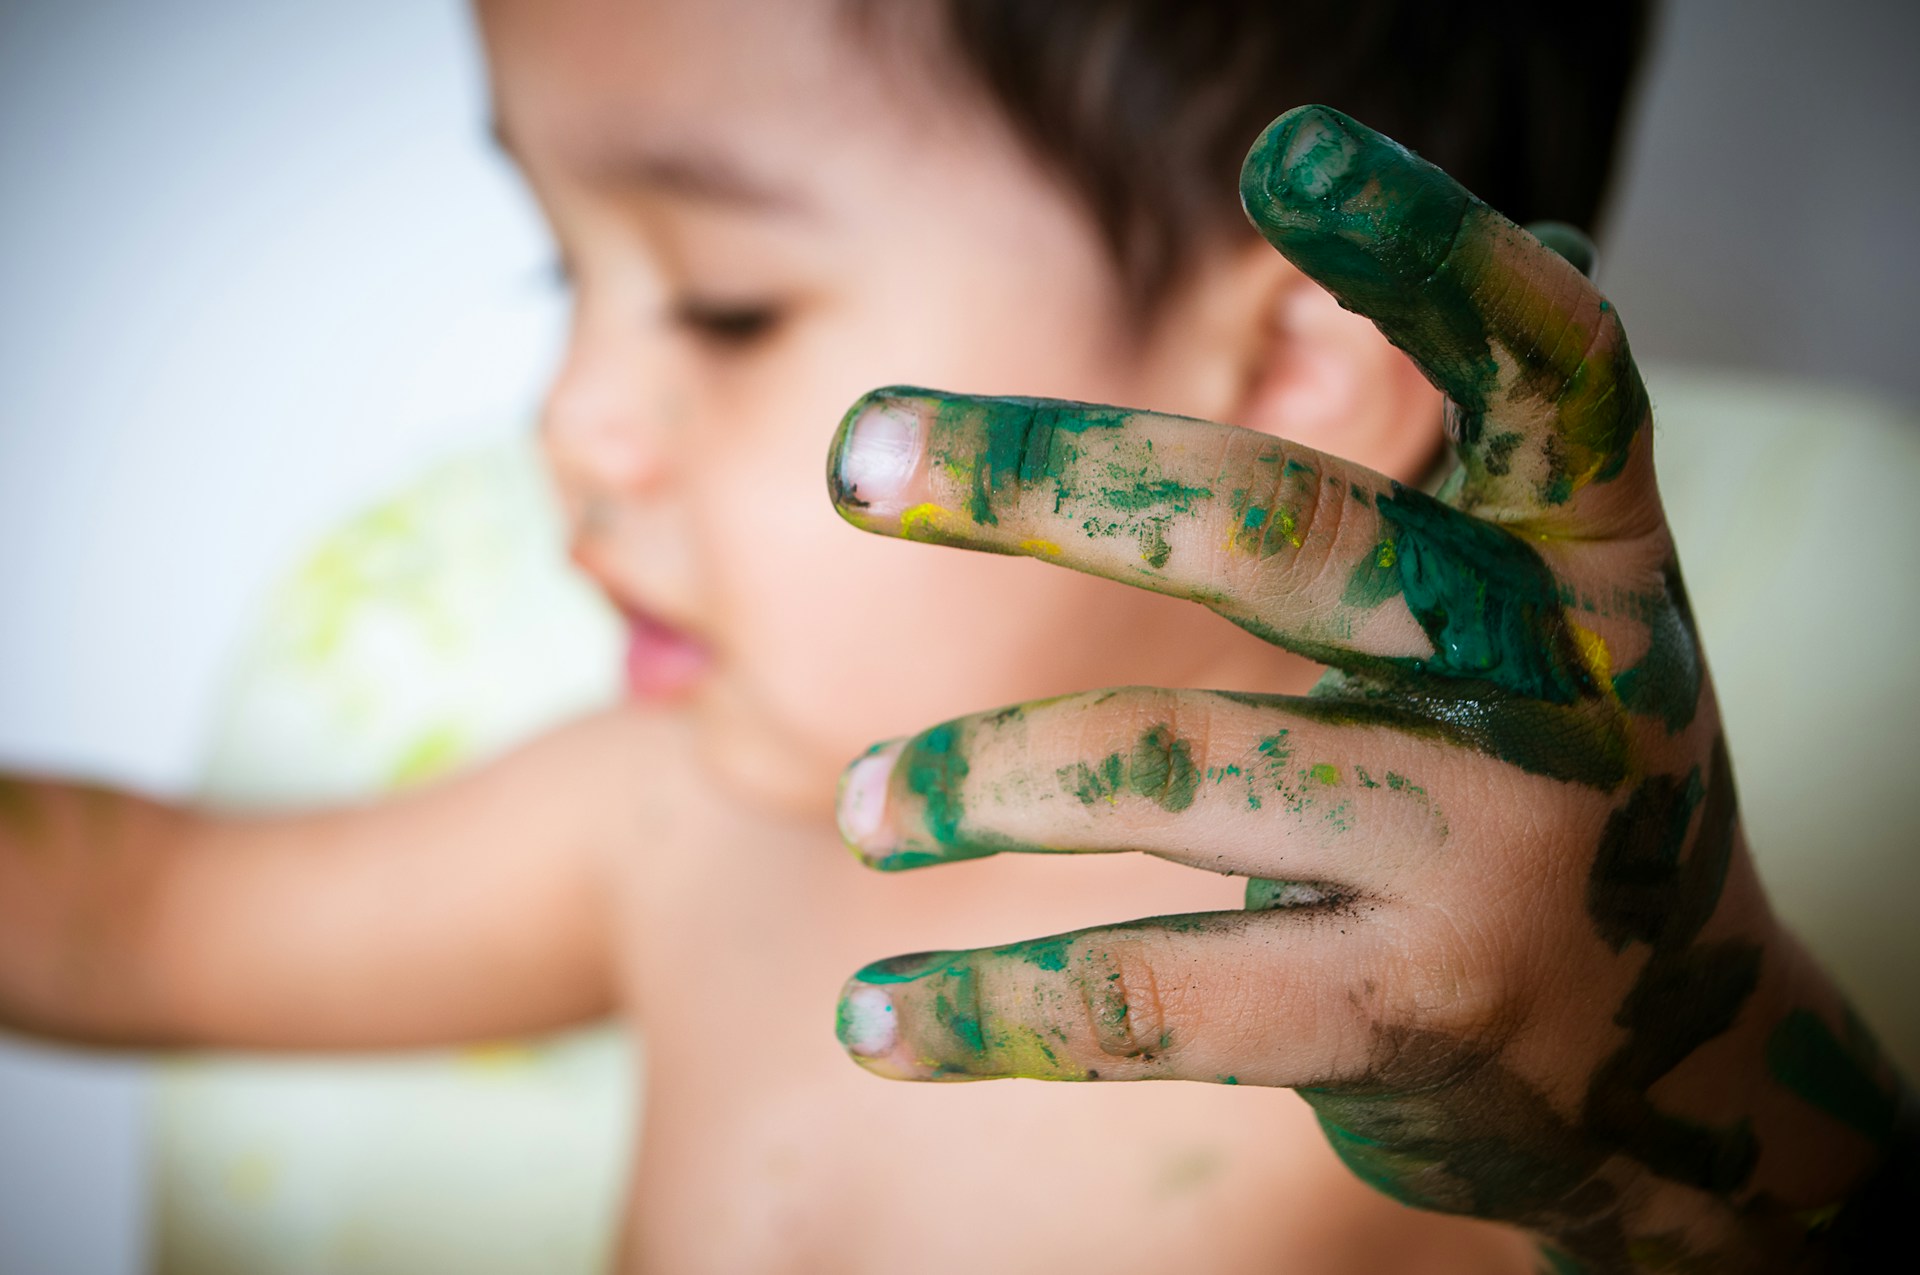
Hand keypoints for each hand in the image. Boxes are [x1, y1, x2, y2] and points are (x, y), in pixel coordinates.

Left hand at [823, 106, 1912, 1268]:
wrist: (1659, 1055)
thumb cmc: (1534, 781)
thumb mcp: (1542, 621)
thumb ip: (1471, 471)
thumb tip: (1465, 213)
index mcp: (1587, 558)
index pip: (1548, 367)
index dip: (1432, 254)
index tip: (1287, 154)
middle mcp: (1555, 684)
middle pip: (1285, 538)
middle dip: (1055, 486)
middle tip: (867, 461)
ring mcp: (1487, 855)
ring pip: (1175, 769)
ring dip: (983, 778)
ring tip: (866, 807)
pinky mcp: (1406, 1013)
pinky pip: (1158, 996)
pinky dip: (994, 1012)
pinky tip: (874, 1017)